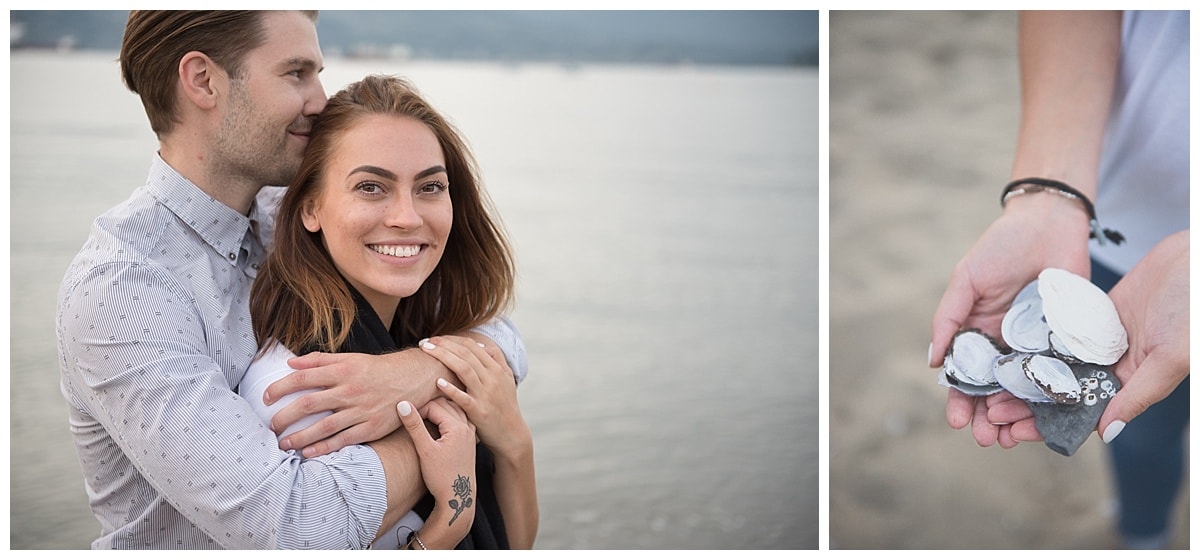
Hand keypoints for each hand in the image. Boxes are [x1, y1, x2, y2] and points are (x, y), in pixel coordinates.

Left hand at [263, 349, 450, 456]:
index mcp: (343, 371)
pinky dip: (324, 448)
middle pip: (309, 404)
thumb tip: (291, 363)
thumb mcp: (351, 358)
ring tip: (283, 445)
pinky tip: (308, 454)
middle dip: (284, 416)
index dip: (280, 387)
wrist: (415, 379)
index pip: (303, 378)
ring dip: (300, 437)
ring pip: (323, 427)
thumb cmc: (378, 369)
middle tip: (270, 426)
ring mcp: (361, 411)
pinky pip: (343, 440)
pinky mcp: (372, 428)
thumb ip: (320, 360)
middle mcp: (350, 391)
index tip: (266, 397)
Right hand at [397, 398, 476, 546]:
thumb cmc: (441, 477)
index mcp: (457, 427)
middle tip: (412, 412)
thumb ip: (414, 425)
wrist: (457, 498)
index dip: (418, 409)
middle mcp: (467, 427)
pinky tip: (440, 423)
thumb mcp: (425, 450)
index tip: (405, 417)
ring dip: (440, 409)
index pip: (434, 406)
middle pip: (446, 404)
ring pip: (454, 410)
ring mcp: (470, 433)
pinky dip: (449, 416)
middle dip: (428, 406)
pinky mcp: (469, 440)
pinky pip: (460, 419)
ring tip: (423, 414)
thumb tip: (402, 404)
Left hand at [421, 336, 531, 459]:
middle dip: (444, 345)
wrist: (511, 435)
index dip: (452, 340)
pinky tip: (438, 382)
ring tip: (426, 351)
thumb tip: (481, 344)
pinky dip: (451, 389)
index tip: (435, 338)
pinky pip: (463, 398)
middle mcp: (493, 378)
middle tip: (424, 342)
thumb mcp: (507, 380)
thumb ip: (497, 360)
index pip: (472, 347)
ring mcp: (486, 394)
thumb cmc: (504, 406)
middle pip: (466, 354)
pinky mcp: (479, 411)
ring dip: (443, 357)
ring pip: (464, 369)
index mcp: (497, 369)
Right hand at [934, 194, 1090, 446]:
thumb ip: (948, 318)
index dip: (960, 399)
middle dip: (987, 417)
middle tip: (986, 439)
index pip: (965, 374)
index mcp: (978, 331)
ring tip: (1010, 437)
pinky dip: (1051, 396)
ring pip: (1026, 388)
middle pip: (994, 390)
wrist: (1049, 223)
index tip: (957, 421)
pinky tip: (1044, 415)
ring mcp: (1037, 343)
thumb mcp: (965, 280)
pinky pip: (1060, 371)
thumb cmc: (1001, 247)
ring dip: (1016, 415)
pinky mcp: (1068, 338)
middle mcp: (1006, 343)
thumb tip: (933, 360)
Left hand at [978, 231, 1190, 446]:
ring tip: (990, 384)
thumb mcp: (1170, 358)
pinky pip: (1056, 331)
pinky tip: (1003, 348)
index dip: (1047, 423)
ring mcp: (1097, 339)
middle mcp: (1109, 365)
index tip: (1012, 432)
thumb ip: (1137, 394)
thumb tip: (1106, 433)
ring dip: (1023, 374)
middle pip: (1059, 390)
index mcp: (1128, 383)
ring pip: (1052, 363)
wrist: (1196, 261)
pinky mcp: (1090, 314)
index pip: (1079, 412)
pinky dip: (1032, 342)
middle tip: (989, 412)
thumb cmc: (1193, 312)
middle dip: (1026, 403)